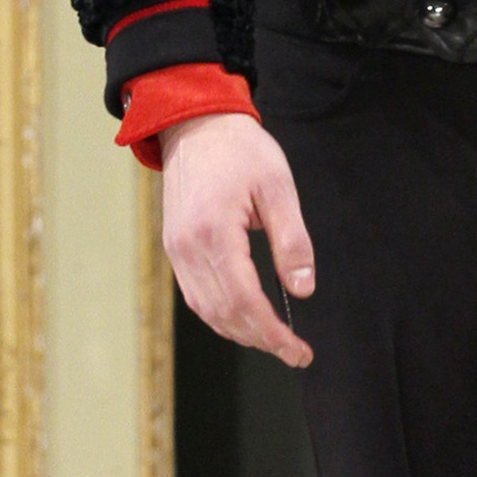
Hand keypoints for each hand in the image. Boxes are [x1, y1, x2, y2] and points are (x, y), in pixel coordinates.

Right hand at [158, 112, 314, 366]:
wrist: (195, 122)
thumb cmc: (240, 150)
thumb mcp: (278, 187)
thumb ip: (292, 240)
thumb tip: (302, 289)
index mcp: (213, 233)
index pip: (244, 301)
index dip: (272, 333)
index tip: (299, 351)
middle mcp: (188, 248)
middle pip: (224, 314)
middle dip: (261, 340)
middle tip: (295, 353)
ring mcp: (176, 250)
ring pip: (207, 311)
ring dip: (241, 332)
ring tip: (274, 341)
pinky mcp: (174, 247)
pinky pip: (195, 295)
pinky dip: (221, 315)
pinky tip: (245, 319)